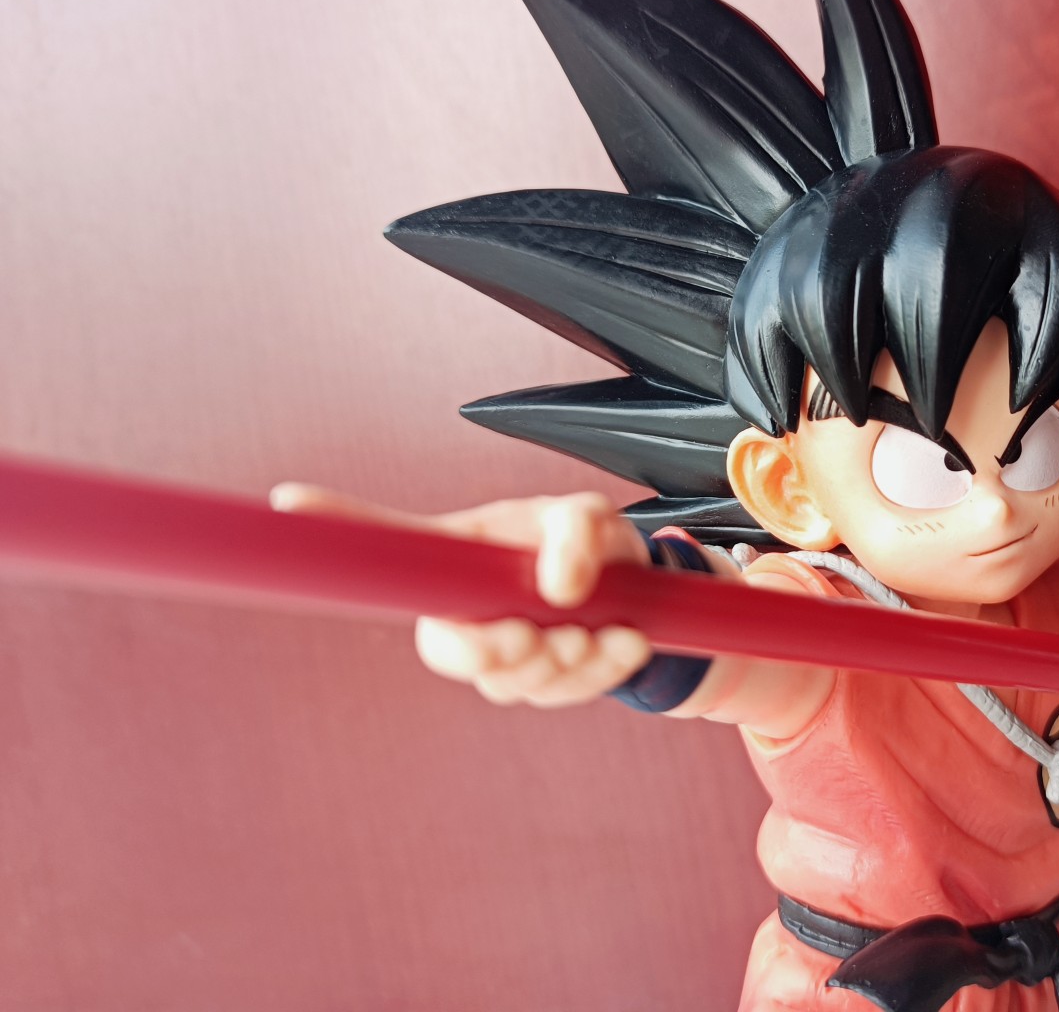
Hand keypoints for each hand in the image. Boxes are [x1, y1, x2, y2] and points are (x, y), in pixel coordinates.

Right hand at [269, 484, 651, 706]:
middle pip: (445, 650)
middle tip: (538, 634)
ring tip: (602, 628)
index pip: (389, 549)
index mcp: (460, 558)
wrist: (637, 586)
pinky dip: (601, 669)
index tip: (287, 499)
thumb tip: (560, 589)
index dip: (336, 525)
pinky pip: (562, 694)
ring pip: (511, 681)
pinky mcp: (544, 686)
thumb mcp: (590, 516)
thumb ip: (575, 535)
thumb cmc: (589, 542)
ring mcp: (504, 653)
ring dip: (561, 659)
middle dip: (490, 652)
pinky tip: (628, 637)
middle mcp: (470, 610)